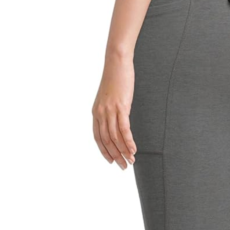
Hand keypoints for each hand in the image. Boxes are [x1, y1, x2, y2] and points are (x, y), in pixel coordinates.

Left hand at [92, 53, 137, 168]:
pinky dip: (128, 141)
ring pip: (115, 137)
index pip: (98, 137)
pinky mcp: (121, 106)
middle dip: (115, 155)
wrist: (116, 62)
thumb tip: (115, 117)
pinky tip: (133, 149)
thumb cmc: (115, 77)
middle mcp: (101, 113)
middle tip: (123, 167)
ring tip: (131, 161)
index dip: (104, 151)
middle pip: (106, 141)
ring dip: (123, 151)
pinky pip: (124, 129)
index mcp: (96, 112)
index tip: (111, 160)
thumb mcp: (108, 95)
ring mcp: (110, 110)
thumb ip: (109, 108)